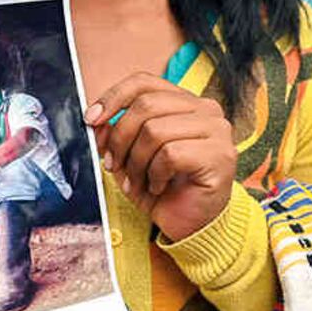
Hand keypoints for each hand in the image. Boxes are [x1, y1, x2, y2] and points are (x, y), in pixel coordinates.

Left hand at [87, 73, 235, 241]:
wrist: (194, 227)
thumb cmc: (165, 190)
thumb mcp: (131, 158)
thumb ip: (116, 134)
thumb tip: (97, 120)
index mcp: (185, 102)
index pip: (144, 83)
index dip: (113, 97)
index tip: (91, 120)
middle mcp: (206, 109)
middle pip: (146, 105)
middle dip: (120, 138)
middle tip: (112, 164)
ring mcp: (217, 130)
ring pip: (155, 130)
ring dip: (136, 162)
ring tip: (137, 182)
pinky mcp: (219, 154)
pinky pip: (170, 154)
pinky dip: (154, 174)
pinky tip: (158, 187)